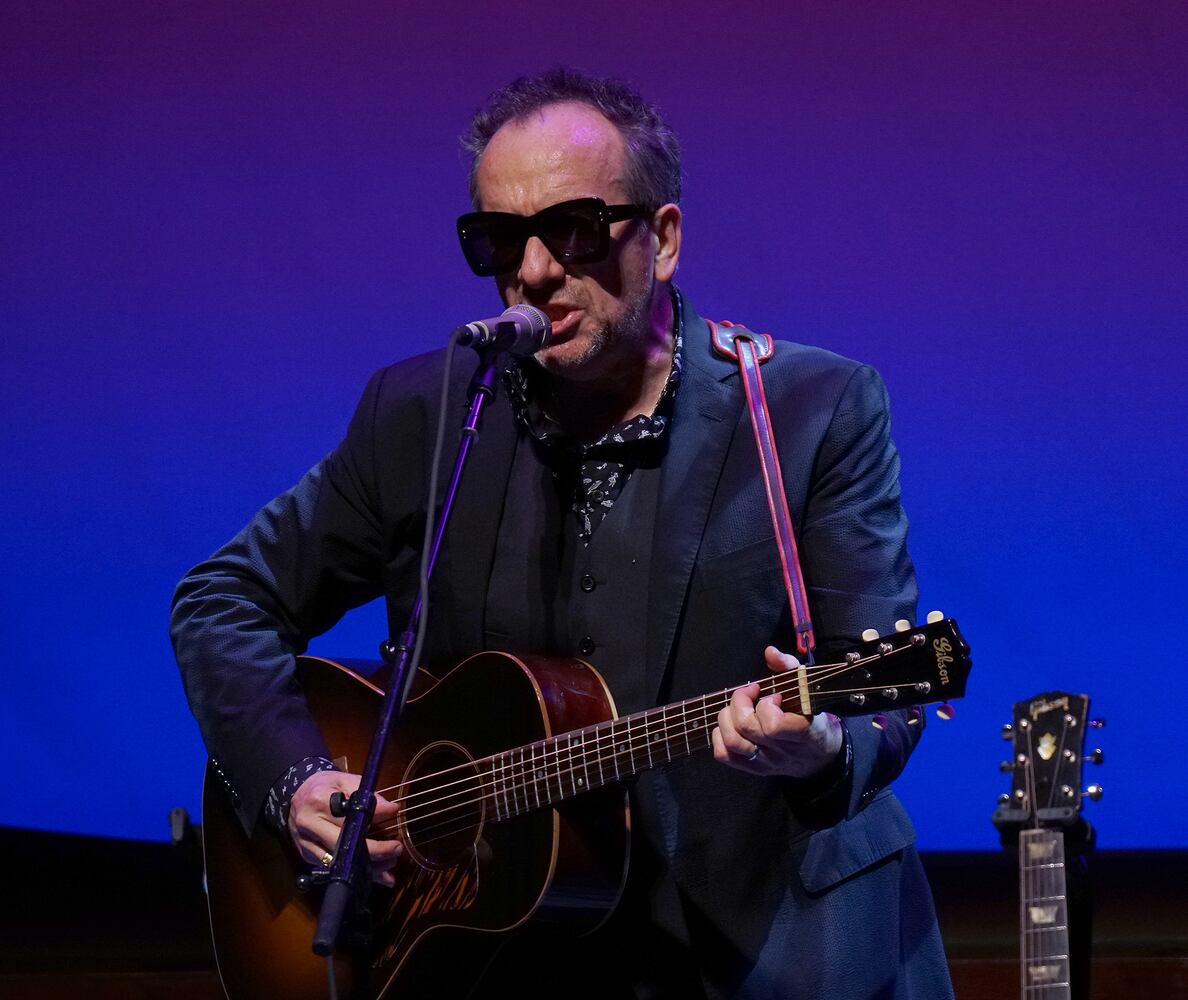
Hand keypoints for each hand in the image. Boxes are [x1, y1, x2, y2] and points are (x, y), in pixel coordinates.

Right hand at [287, 770, 401, 886]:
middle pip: (344, 846)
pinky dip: (356, 874)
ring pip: (339, 864)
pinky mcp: (308, 858)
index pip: (348, 816)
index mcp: (319, 802)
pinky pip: (334, 870)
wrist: (293, 796)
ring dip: (368, 868)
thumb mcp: (343, 780)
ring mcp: (307, 845)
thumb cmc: (322, 786)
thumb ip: (366, 792)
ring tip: (390, 864)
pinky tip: (376, 875)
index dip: (372, 821)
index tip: (393, 816)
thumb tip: (391, 809)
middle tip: (397, 849)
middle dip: (374, 851)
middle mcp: (310, 827)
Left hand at [712, 646, 843, 777]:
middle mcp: (782, 752)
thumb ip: (789, 667)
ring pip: (732, 742)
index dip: (766, 706)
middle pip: (746, 728)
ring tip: (738, 709)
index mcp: (801, 733)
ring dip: (727, 718)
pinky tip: (731, 724)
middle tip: (750, 694)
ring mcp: (766, 763)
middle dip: (740, 702)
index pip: (773, 726)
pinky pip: (724, 756)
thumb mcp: (807, 689)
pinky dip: (720, 737)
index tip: (773, 696)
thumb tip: (769, 652)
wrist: (819, 756)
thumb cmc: (811, 716)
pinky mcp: (753, 769)